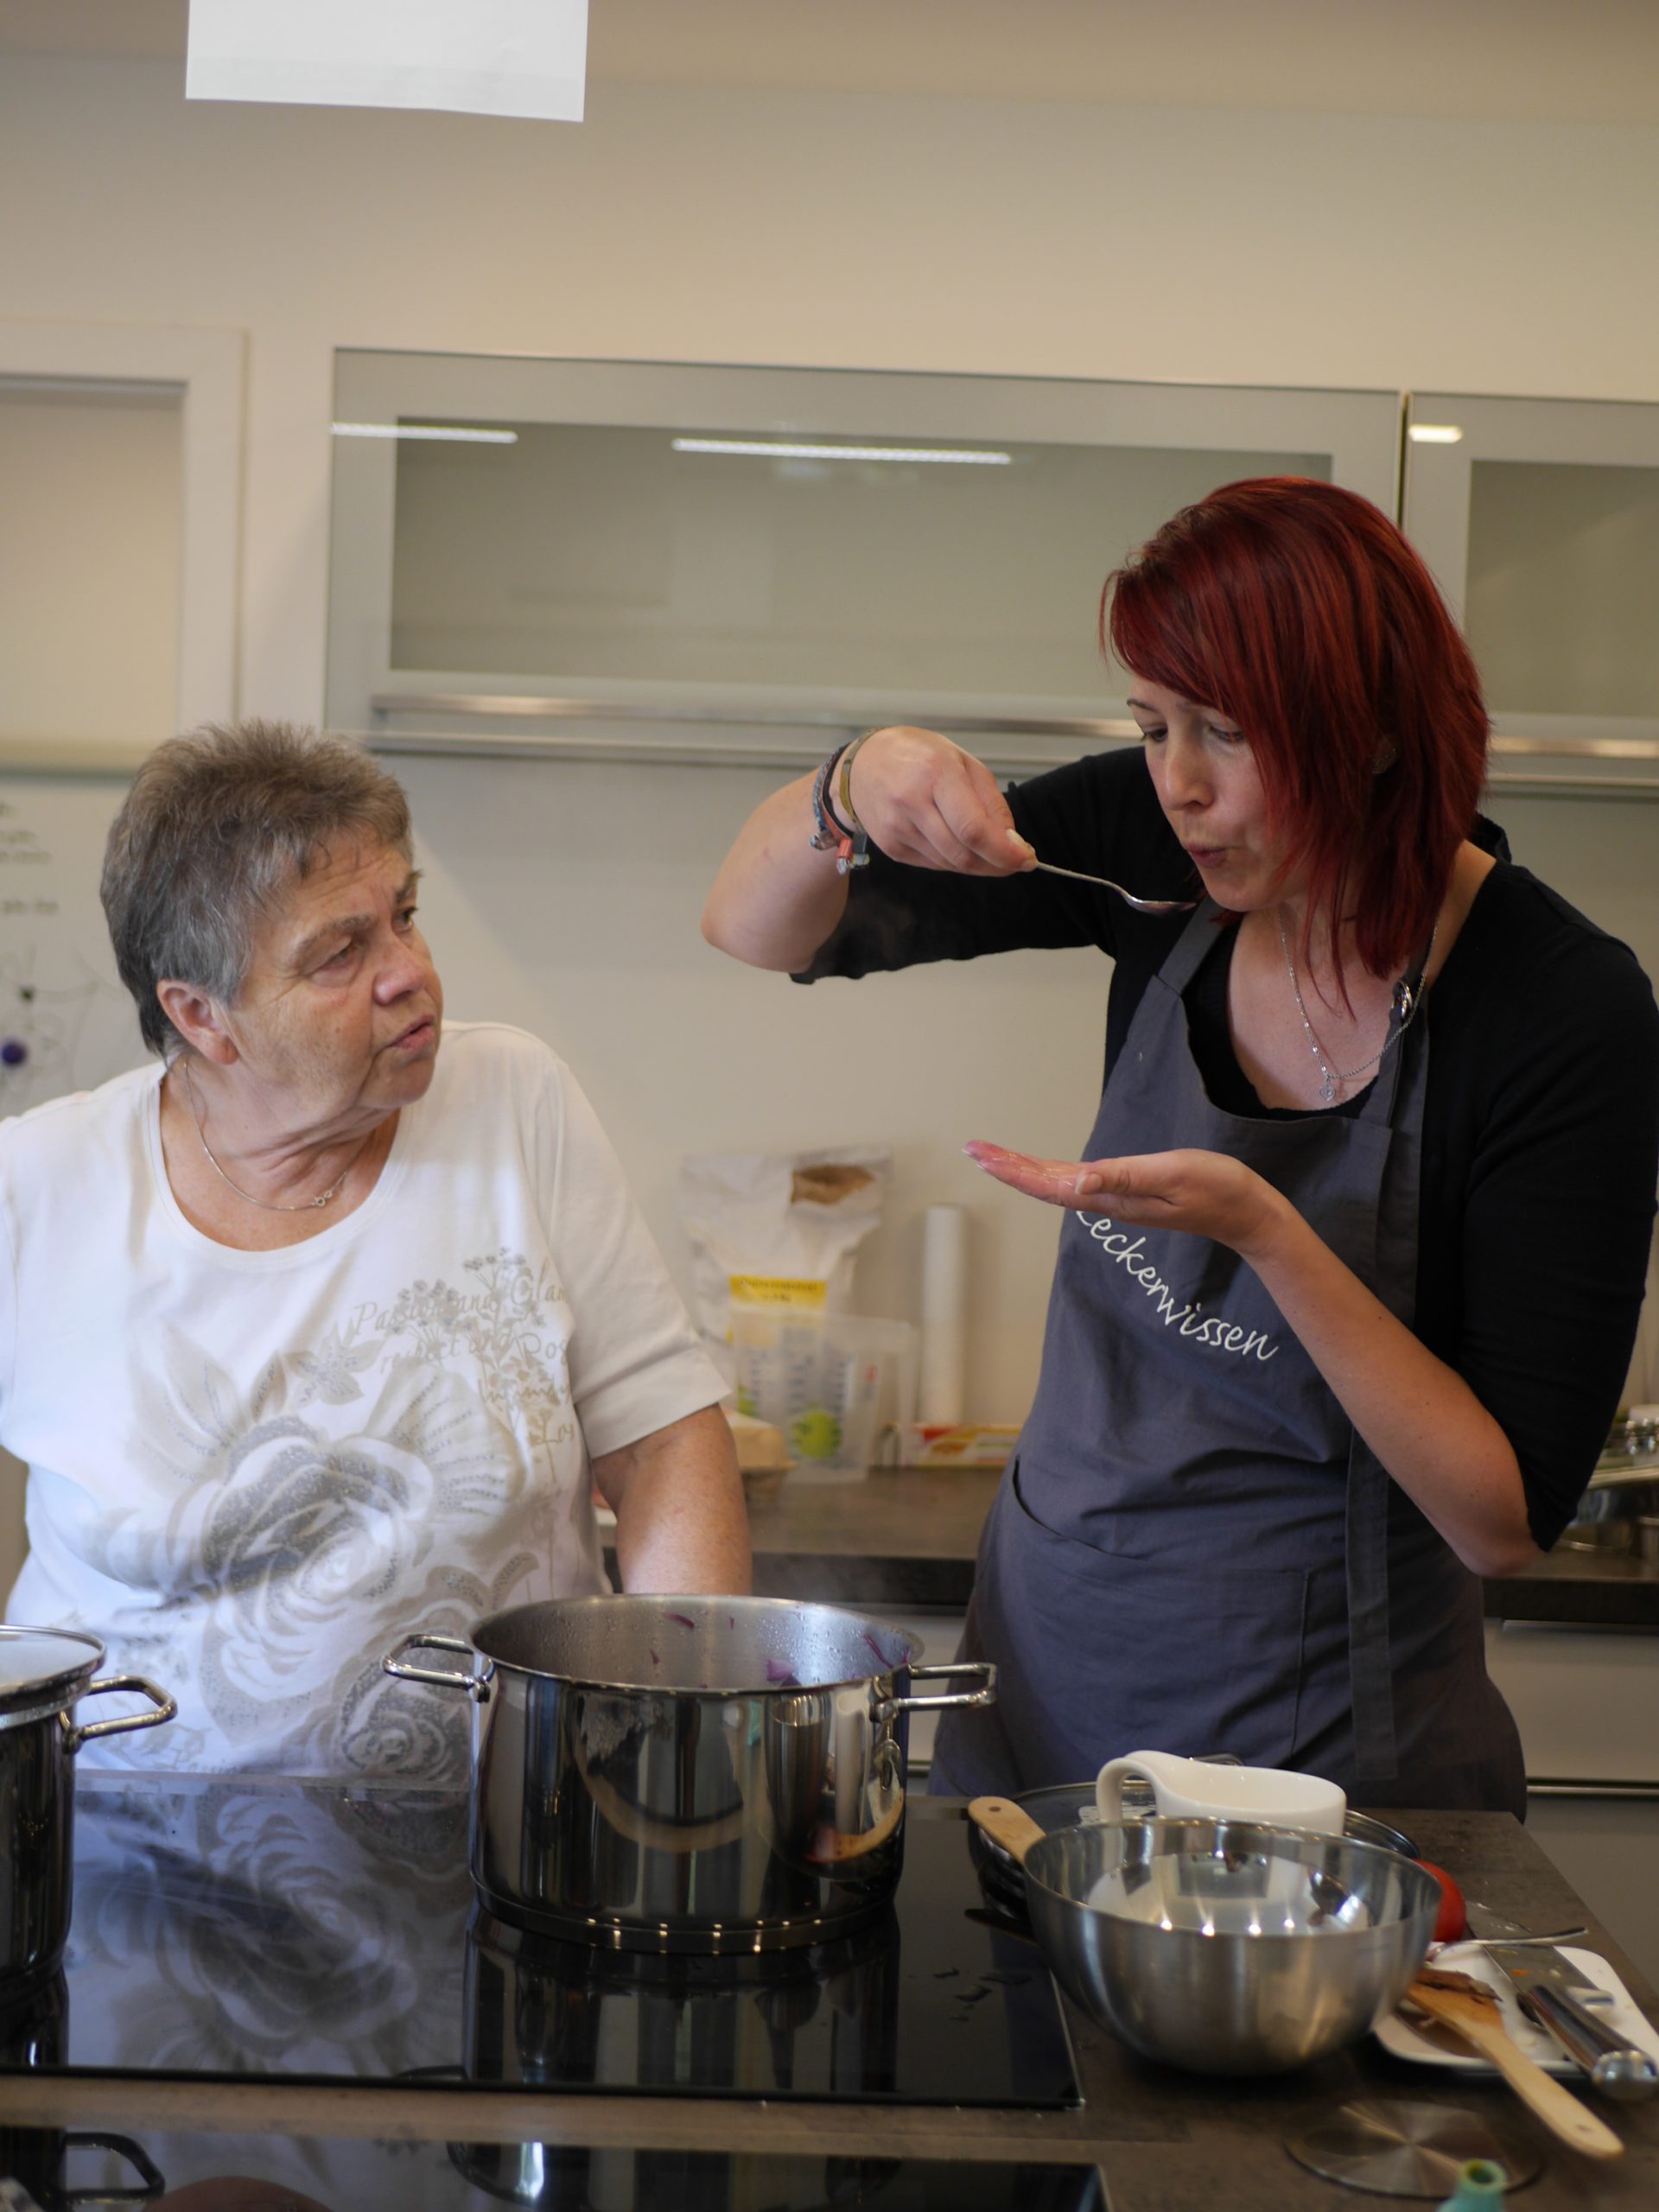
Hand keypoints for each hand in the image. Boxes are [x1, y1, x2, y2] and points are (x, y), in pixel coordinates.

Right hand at [847, 727, 1035, 875]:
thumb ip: (992, 803)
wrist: (862, 764)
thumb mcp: (963, 762)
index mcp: (936, 773)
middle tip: (1014, 861)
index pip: (974, 829)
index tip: (1026, 859)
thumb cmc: (917, 756)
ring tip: (986, 847)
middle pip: (963, 854)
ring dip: (977, 863)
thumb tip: (1013, 843)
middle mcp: (911, 802)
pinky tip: (955, 842)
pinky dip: (953, 860)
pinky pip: (933, 864)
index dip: (1004, 852)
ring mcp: (897, 828)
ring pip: (950, 864)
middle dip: (996, 864)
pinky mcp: (890, 846)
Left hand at [963, 1139, 1287, 1260]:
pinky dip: (1050, 1174)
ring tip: (993, 1156)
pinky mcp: (1128, 1193)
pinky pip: (1078, 1184)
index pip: (1049, 1185)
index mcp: (1111, 1197)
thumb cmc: (1215, 1188)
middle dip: (1008, 1167)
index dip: (1013, 1170)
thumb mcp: (1170, 1173)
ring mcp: (1117, 1199)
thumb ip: (1122, 1177)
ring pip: (1058, 1185)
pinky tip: (1038, 1169)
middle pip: (1046, 1185)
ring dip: (1024, 1170)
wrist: (1246, 1212)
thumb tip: (1075, 1183)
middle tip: (973, 1148)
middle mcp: (1107, 1201)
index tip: (981, 1154)